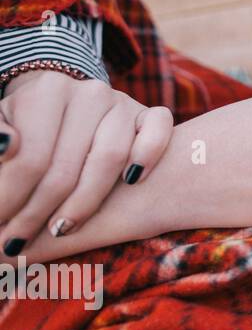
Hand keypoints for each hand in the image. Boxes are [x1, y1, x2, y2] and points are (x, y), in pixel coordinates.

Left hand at [0, 71, 172, 255]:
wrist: (63, 107)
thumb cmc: (26, 128)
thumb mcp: (3, 127)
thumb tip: (5, 145)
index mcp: (48, 90)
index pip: (30, 157)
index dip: (12, 197)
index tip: (0, 225)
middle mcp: (90, 92)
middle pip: (67, 166)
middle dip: (39, 211)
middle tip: (19, 239)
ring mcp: (124, 103)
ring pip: (111, 160)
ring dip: (84, 203)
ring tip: (61, 229)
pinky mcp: (150, 115)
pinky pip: (158, 133)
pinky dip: (147, 157)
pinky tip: (131, 182)